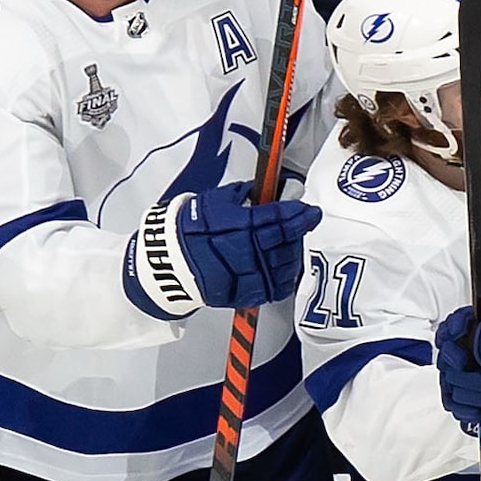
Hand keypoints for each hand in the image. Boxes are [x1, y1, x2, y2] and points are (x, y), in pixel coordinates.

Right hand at [133, 185, 319, 316]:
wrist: (169, 259)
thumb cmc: (191, 227)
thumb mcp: (218, 201)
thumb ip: (249, 194)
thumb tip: (272, 186)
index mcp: (239, 226)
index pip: (279, 219)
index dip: (299, 214)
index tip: (310, 211)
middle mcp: (245, 252)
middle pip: (285, 241)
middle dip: (299, 230)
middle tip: (303, 222)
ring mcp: (246, 276)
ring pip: (284, 265)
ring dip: (293, 252)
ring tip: (292, 242)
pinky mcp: (244, 294)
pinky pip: (275, 288)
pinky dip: (285, 277)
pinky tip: (285, 266)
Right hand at [433, 290, 480, 432]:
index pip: (456, 322)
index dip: (452, 331)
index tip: (460, 344)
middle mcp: (475, 347)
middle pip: (447, 354)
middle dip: (461, 371)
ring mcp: (472, 371)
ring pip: (449, 380)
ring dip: (467, 392)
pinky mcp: (472, 393)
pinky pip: (455, 402)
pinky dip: (467, 408)